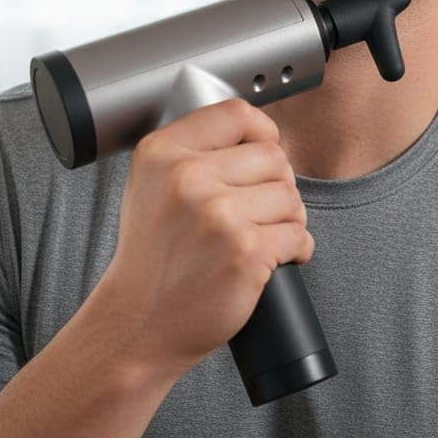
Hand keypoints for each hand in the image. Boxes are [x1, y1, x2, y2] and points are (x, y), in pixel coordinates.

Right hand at [101, 98, 314, 382]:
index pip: (237, 114)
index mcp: (162, 152)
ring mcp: (218, 214)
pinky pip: (299, 236)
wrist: (138, 324)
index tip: (264, 153)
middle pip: (274, 157)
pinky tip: (270, 260)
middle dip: (276, 186)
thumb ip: (192, 152)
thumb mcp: (151, 186)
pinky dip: (295, 250)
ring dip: (287, 220)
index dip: (263, 133)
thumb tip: (257, 136)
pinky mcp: (246, 251)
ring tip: (259, 238)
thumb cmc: (150, 260)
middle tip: (258, 213)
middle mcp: (187, 177)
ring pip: (291, 197)